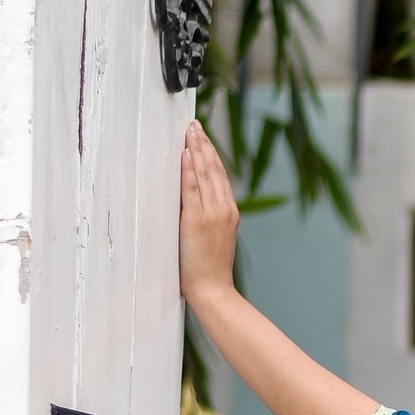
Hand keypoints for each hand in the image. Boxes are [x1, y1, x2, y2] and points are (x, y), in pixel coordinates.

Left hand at [180, 119, 240, 310]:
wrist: (212, 290)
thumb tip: (191, 202)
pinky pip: (192, 188)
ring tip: (189, 131)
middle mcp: (224, 209)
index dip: (211, 154)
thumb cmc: (209, 270)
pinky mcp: (197, 219)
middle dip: (204, 144)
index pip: (220, 176)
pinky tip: (184, 153)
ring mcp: (212, 213)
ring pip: (204, 174)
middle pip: (214, 169)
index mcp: (230, 212)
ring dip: (196, 149)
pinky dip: (188, 169)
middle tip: (193, 124)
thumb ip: (208, 218)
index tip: (202, 137)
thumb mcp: (214, 239)